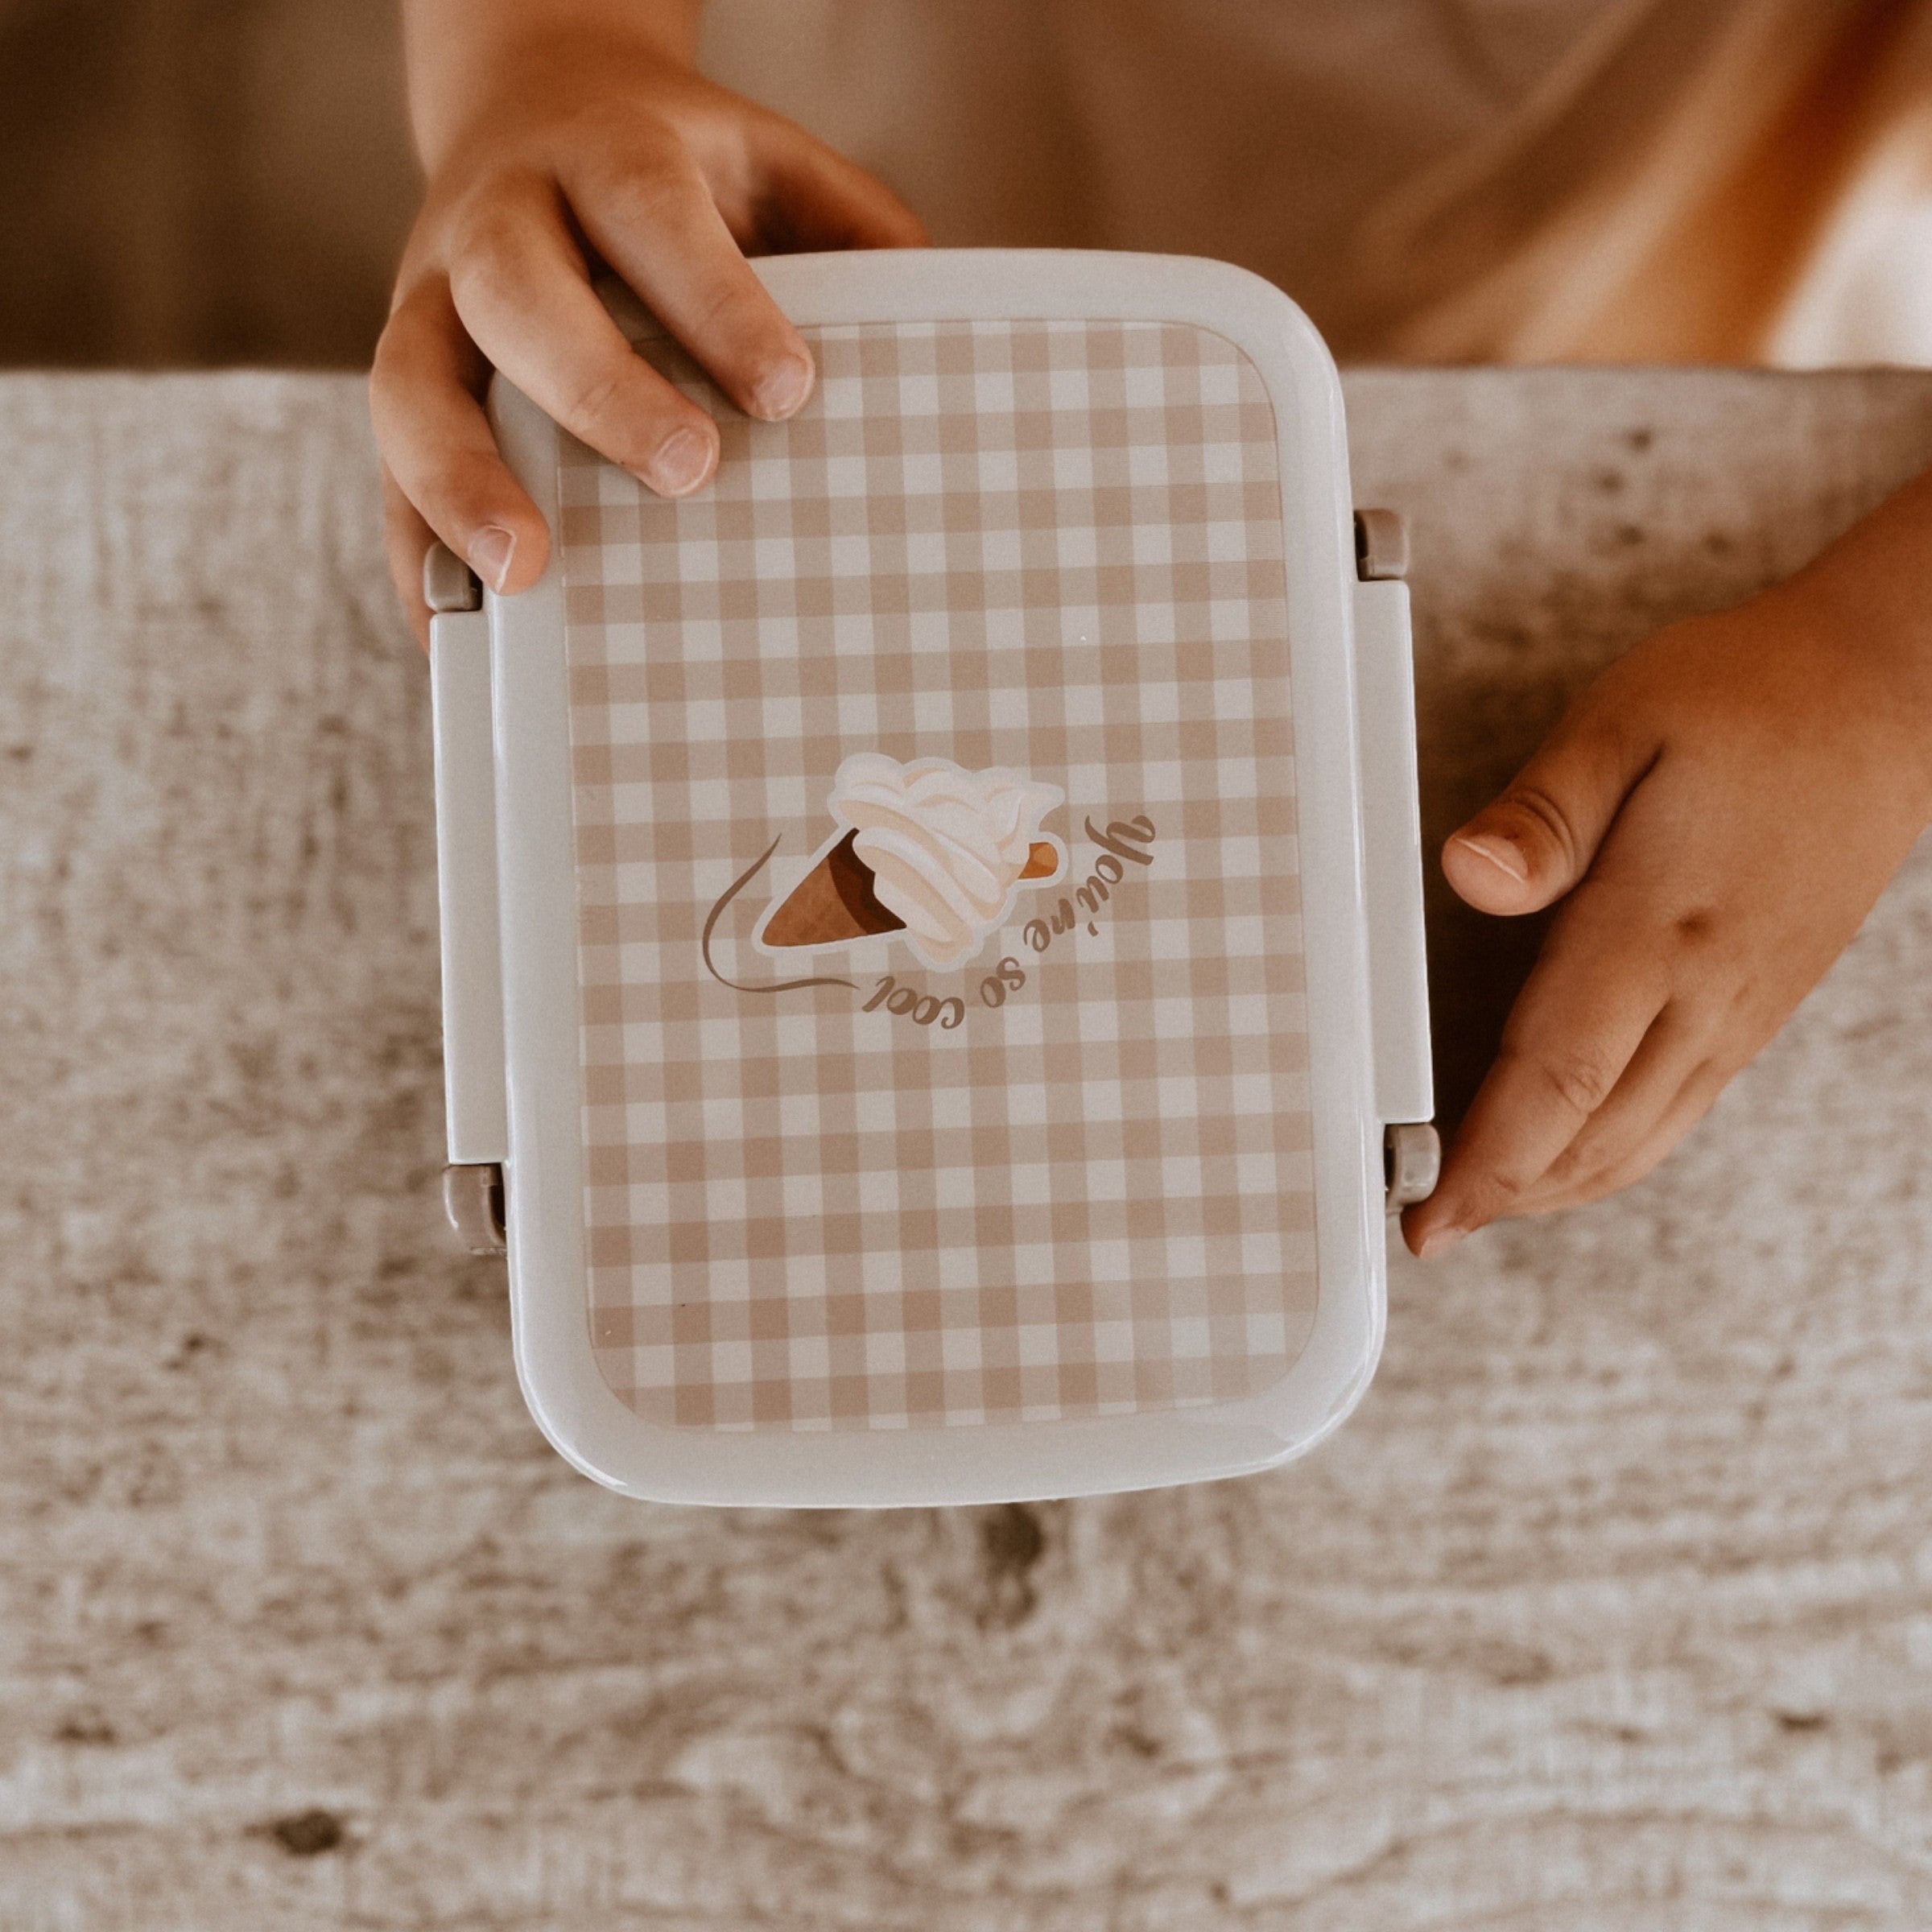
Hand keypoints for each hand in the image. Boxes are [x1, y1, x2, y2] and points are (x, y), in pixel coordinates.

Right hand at [372, 1, 924, 645]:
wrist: (527, 105)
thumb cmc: (669, 169)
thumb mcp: (767, 164)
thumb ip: (849, 229)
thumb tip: (940, 327)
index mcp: (603, 160)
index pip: (652, 217)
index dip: (716, 303)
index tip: (789, 392)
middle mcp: (498, 224)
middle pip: (518, 293)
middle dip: (596, 386)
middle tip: (688, 473)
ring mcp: (429, 305)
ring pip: (412, 384)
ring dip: (461, 481)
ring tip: (526, 574)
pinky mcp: (405, 384)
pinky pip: (386, 474)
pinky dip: (416, 553)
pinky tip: (460, 631)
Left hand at [1403, 560, 1931, 1257]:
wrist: (1888, 694)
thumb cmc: (1750, 698)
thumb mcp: (1625, 719)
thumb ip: (1543, 810)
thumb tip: (1469, 874)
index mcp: (1656, 927)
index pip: (1556, 1082)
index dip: (1487, 1164)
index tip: (1430, 1218)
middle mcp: (1706, 990)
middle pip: (1594, 1138)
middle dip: (1508, 1196)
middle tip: (1433, 1227)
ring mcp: (1742, 1008)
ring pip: (1640, 1140)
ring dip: (1558, 1185)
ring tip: (1484, 1204)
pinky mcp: (1759, 1005)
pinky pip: (1678, 1110)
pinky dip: (1612, 1151)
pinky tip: (1569, 1151)